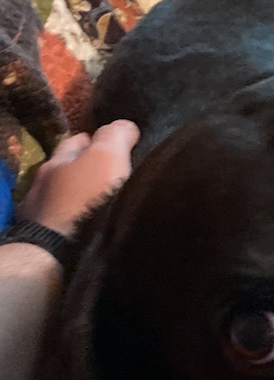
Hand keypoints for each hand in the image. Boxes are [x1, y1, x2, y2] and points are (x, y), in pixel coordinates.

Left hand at [17, 120, 138, 234]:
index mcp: (58, 160)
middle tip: (114, 176)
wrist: (62, 253)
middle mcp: (45, 182)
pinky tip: (92, 228)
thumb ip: (115, 137)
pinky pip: (66, 223)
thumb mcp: (107, 159)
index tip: (118, 147)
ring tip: (107, 206)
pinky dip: (79, 221)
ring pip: (66, 197)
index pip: (79, 141)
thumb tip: (124, 126)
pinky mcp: (47, 241)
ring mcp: (42, 212)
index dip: (98, 140)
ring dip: (83, 198)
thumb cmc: (88, 201)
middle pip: (70, 169)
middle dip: (88, 169)